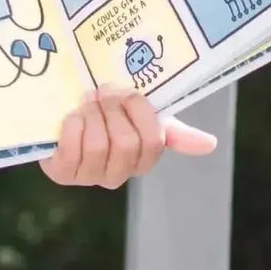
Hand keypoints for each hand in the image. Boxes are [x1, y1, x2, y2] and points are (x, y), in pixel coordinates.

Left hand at [40, 86, 217, 188]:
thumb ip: (172, 131)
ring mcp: (89, 176)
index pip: (152, 141)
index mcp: (140, 160)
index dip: (139, 112)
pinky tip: (70, 117)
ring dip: (91, 115)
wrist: (59, 112)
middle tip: (100, 93)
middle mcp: (117, 174)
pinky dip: (72, 125)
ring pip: (99, 145)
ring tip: (84, 102)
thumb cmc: (104, 114)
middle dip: (112, 110)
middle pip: (126, 143)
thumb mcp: (139, 115)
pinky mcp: (61, 173)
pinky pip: (73, 148)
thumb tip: (210, 144)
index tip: (127, 93)